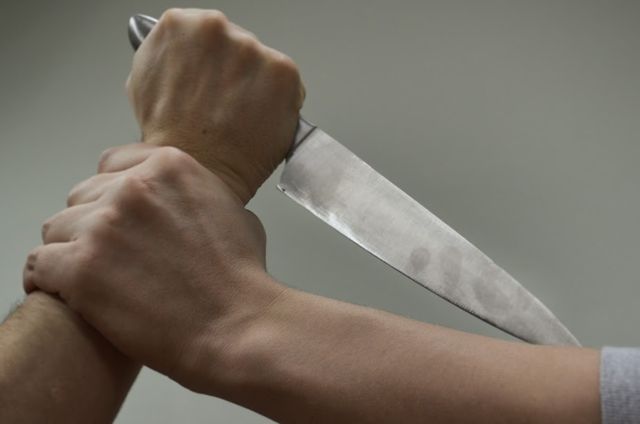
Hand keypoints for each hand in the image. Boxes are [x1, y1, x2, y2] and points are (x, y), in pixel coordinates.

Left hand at [23, 144, 285, 391]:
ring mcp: (103, 226)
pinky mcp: (80, 268)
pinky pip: (39, 265)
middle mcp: (132, 187)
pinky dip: (48, 281)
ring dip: (71, 252)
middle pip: (82, 196)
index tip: (116, 217)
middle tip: (113, 257)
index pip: (111, 165)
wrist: (236, 326)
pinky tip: (67, 293)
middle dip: (93, 224)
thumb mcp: (234, 211)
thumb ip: (195, 196)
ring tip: (95, 281)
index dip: (112, 195)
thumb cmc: (241, 279)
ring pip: (56, 229)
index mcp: (169, 167)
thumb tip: (181, 206)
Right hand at [128, 8, 304, 202]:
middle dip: (236, 73)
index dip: (211, 61)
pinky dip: (280, 104)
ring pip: (263, 65)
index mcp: (182, 25)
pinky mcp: (283, 73)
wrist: (199, 173)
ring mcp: (253, 50)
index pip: (207, 31)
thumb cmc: (172, 140)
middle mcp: (218, 30)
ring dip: (258, 88)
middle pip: (238, 45)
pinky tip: (259, 121)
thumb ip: (166, 55)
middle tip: (224, 105)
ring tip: (239, 117)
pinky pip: (289, 85)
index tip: (212, 78)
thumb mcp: (144, 83)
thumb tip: (179, 50)